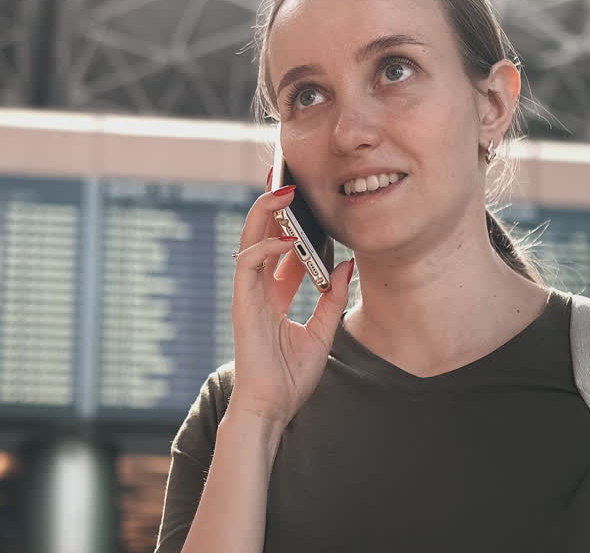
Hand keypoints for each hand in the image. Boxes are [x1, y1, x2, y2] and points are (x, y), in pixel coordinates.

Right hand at [227, 175, 354, 427]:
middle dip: (273, 207)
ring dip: (265, 212)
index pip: (282, 250)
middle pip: (261, 236)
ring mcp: (248, 294)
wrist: (272, 407)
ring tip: (286, 191)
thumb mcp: (322, 333)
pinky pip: (248, 262)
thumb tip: (347, 266)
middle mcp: (259, 290)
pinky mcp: (242, 301)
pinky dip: (266, 245)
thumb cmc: (291, 377)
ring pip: (249, 239)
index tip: (312, 205)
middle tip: (290, 182)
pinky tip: (287, 238)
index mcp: (274, 296)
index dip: (295, 226)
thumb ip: (332, 298)